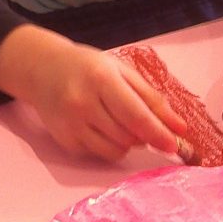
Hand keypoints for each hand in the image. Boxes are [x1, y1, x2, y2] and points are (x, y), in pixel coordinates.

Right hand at [0, 24, 187, 161]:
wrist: (43, 70)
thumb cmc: (88, 67)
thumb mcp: (120, 71)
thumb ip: (151, 98)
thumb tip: (179, 127)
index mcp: (101, 78)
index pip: (135, 114)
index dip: (158, 132)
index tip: (174, 145)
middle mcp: (83, 103)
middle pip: (127, 135)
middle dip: (143, 135)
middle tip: (141, 122)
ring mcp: (71, 124)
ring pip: (115, 150)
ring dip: (127, 142)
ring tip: (119, 121)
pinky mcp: (65, 141)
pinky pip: (99, 154)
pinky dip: (108, 146)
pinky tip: (99, 126)